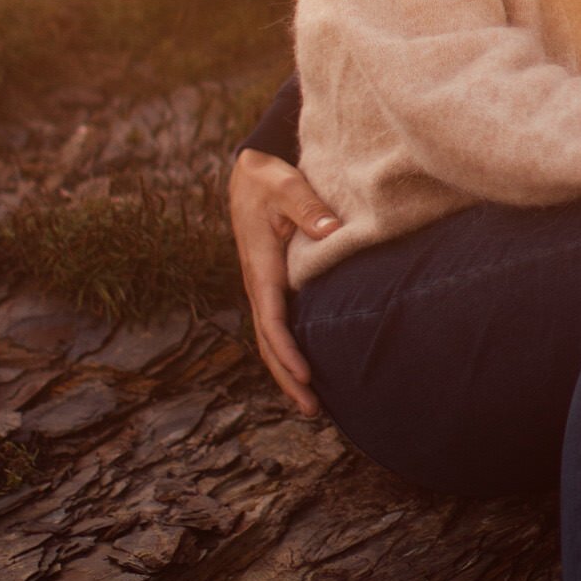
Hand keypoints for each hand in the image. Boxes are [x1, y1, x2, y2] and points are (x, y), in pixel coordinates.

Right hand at [227, 149, 340, 416]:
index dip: (287, 349)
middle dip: (286, 377)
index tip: (306, 375)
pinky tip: (307, 369)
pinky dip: (288, 351)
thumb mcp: (286, 184)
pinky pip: (277, 324)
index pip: (271, 318)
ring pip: (270, 338)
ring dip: (287, 371)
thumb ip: (308, 206)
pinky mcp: (272, 284)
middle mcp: (258, 282)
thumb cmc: (268, 178)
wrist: (249, 171)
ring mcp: (263, 286)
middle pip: (268, 340)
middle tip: (312, 408)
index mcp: (260, 266)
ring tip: (311, 404)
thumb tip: (331, 231)